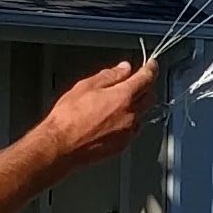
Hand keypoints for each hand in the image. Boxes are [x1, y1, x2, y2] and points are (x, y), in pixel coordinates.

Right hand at [36, 58, 156, 173]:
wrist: (60, 147)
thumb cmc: (68, 118)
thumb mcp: (86, 86)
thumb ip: (109, 75)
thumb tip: (123, 69)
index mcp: (123, 97)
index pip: (146, 79)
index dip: (151, 69)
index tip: (152, 65)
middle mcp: (130, 115)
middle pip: (149, 97)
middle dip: (145, 87)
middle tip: (135, 81)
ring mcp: (127, 132)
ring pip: (142, 114)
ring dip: (137, 105)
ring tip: (119, 101)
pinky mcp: (122, 146)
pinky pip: (133, 129)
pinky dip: (129, 121)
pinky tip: (114, 119)